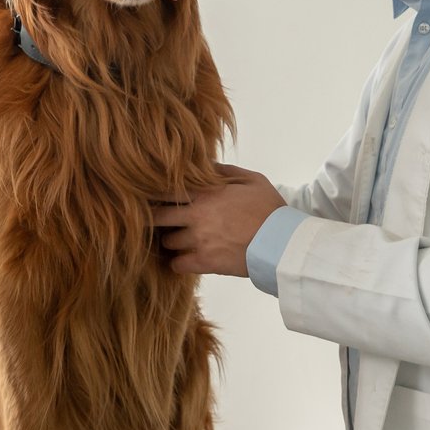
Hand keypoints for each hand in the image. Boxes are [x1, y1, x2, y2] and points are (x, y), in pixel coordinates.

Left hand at [153, 164, 285, 276]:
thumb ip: (225, 171)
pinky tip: (183, 259)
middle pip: (157, 217)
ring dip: (170, 240)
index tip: (148, 196)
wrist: (282, 242)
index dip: (152, 194)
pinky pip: (177, 265)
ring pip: (167, 242)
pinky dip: (177, 263)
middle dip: (154, 219)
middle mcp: (196, 216)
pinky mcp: (205, 263)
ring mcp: (199, 241)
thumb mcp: (252, 180)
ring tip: (178, 239)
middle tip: (157, 221)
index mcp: (206, 194)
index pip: (165, 191)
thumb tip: (205, 165)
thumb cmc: (269, 208)